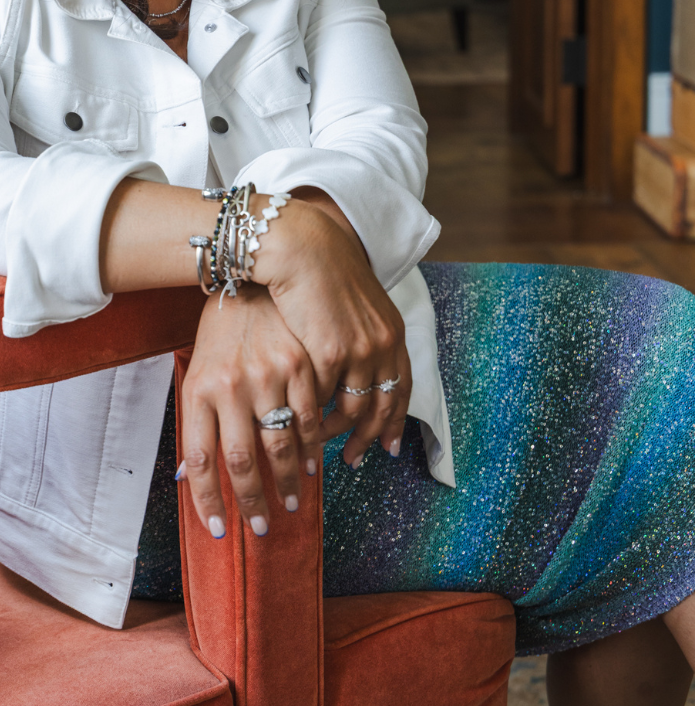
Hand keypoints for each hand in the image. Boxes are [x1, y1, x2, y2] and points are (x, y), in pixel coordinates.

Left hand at [180, 285, 322, 538]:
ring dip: (286, 482)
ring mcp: (267, 375)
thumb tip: (191, 477)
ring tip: (289, 502)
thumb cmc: (221, 330)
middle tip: (260, 527)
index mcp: (199, 389)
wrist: (252, 277)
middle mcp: (231, 386)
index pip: (199, 460)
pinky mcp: (300, 365)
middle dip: (252, 502)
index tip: (218, 529)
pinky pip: (309, 418)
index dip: (207, 501)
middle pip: (241, 461)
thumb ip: (198, 422)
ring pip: (279, 445)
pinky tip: (310, 465)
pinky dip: (310, 448)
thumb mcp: (198, 371)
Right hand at [251, 198, 411, 468]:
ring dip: (337, 433)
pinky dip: (314, 414)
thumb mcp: (354, 303)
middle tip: (355, 459)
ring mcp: (360, 350)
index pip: (402, 387)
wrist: (301, 245)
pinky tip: (302, 423)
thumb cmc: (319, 270)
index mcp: (392, 331)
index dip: (394, 420)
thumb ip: (361, 333)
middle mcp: (383, 344)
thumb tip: (354, 365)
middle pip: (382, 405)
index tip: (387, 445)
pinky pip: (324, 395)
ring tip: (321, 446)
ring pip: (353, 408)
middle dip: (369, 438)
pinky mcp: (331, 352)